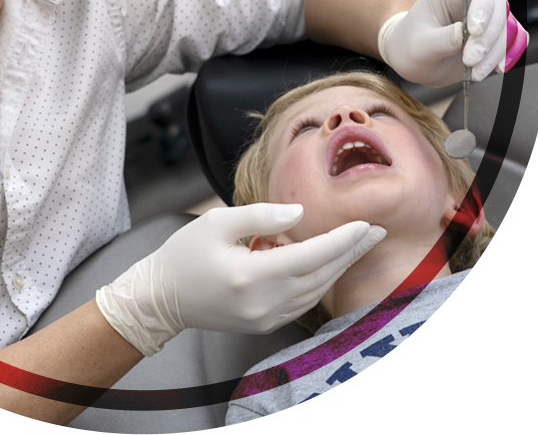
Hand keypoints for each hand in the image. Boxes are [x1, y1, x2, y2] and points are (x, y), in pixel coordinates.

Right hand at [95, 204, 385, 355]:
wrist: (162, 298)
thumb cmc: (185, 253)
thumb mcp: (217, 222)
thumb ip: (261, 215)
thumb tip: (300, 213)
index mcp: (250, 275)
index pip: (309, 256)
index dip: (340, 240)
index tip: (364, 224)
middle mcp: (263, 302)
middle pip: (321, 275)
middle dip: (351, 252)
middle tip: (375, 230)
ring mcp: (265, 318)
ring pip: (316, 291)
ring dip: (339, 267)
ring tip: (358, 244)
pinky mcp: (264, 324)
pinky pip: (303, 302)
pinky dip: (320, 282)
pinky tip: (328, 264)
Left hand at [378, 0, 528, 86]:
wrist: (412, 60)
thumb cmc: (409, 46)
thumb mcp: (420, 46)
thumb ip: (443, 39)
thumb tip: (466, 34)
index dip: (481, 7)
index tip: (474, 32)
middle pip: (498, 8)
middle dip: (488, 38)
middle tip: (470, 60)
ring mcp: (486, 16)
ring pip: (507, 27)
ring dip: (496, 52)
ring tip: (475, 73)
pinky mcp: (494, 35)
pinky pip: (514, 40)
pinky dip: (508, 56)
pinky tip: (495, 69)